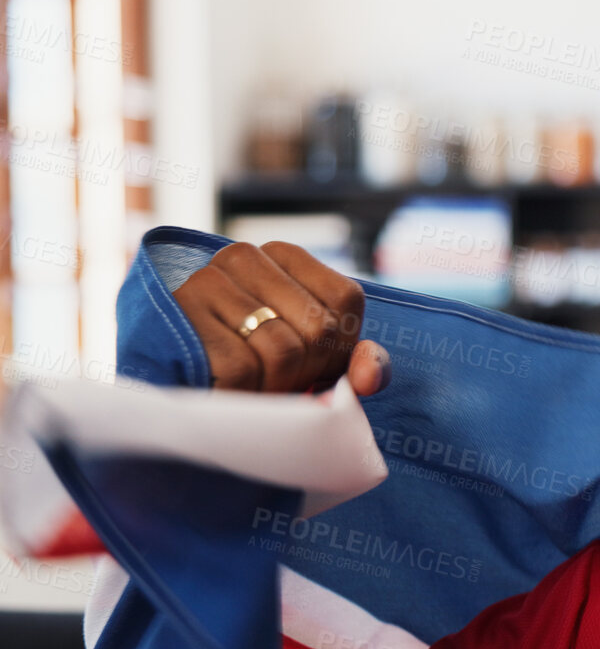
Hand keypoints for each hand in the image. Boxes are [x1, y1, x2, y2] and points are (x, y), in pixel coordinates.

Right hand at [171, 241, 389, 394]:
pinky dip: (244, 394)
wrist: (179, 390)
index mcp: (284, 254)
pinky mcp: (180, 316)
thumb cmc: (263, 372)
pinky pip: (243, 370)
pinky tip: (226, 391)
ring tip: (255, 388)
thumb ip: (361, 364)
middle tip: (279, 381)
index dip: (337, 346)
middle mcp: (243, 255)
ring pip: (283, 351)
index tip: (310, 362)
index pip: (345, 301)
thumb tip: (370, 376)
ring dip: (276, 387)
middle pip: (318, 328)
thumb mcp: (322, 366)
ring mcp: (206, 281)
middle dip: (308, 372)